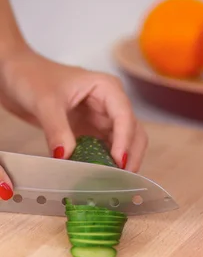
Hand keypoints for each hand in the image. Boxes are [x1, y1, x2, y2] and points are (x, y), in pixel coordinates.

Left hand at [0, 47, 147, 198]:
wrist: (15, 75)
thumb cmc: (31, 76)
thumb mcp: (45, 102)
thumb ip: (57, 129)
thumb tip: (66, 157)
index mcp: (106, 88)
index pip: (125, 116)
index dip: (124, 140)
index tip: (118, 162)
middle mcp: (110, 104)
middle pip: (133, 132)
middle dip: (130, 155)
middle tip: (121, 179)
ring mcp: (102, 119)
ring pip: (124, 144)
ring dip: (120, 162)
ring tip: (111, 181)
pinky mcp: (92, 132)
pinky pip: (104, 151)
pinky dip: (104, 164)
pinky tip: (98, 176)